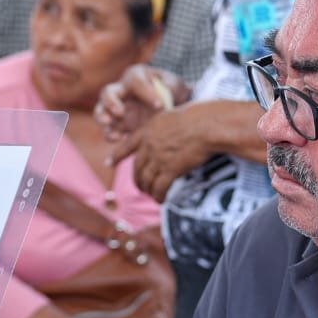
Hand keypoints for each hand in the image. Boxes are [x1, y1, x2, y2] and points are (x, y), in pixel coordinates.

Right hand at [95, 64, 187, 143]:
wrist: (170, 105)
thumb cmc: (171, 91)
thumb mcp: (175, 85)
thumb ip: (172, 87)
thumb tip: (166, 92)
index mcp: (136, 76)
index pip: (136, 81)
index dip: (146, 93)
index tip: (160, 105)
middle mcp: (121, 90)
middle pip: (107, 93)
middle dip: (111, 103)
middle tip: (120, 113)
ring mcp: (116, 107)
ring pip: (101, 111)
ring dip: (103, 120)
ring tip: (112, 130)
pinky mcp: (116, 124)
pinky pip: (108, 129)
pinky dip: (112, 135)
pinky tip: (124, 139)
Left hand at [115, 100, 265, 201]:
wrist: (208, 124)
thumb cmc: (199, 117)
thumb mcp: (174, 116)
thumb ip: (166, 129)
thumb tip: (169, 137)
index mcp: (149, 129)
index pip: (127, 144)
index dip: (117, 155)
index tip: (109, 163)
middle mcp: (149, 144)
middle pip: (137, 167)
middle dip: (137, 180)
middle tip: (139, 187)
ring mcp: (158, 157)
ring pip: (146, 179)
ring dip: (148, 190)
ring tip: (151, 195)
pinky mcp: (170, 169)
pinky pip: (160, 187)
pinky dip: (159, 195)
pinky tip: (161, 200)